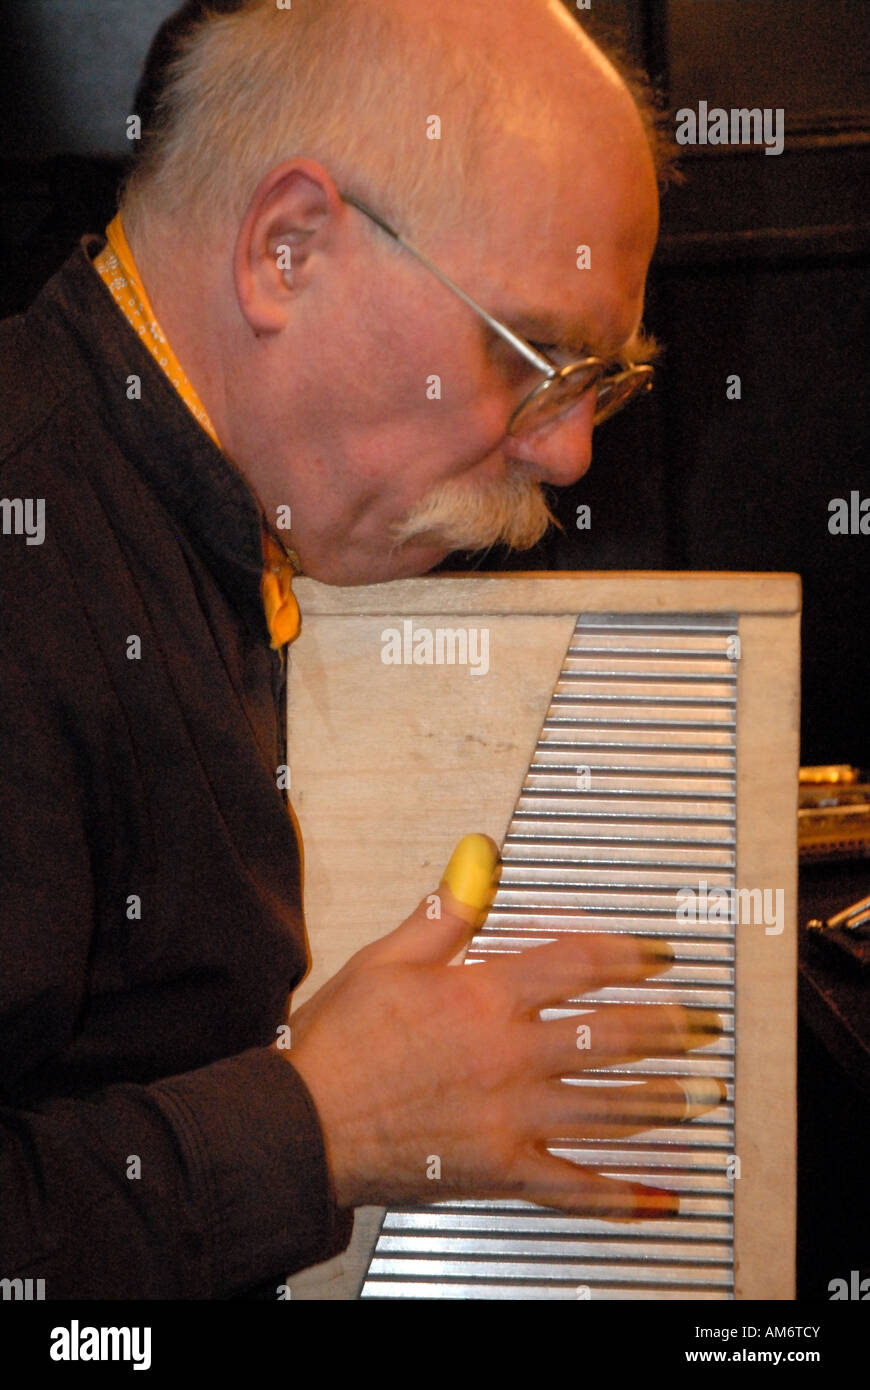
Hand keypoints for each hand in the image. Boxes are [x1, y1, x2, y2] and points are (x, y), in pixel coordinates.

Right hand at [283, 837, 722, 1217]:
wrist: (301, 1125)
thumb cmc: (339, 1044)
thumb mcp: (389, 958)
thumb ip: (447, 910)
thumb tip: (480, 856)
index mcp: (486, 997)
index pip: (579, 964)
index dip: (629, 956)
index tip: (660, 958)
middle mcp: (511, 1055)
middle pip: (612, 1037)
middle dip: (669, 1030)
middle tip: (704, 1027)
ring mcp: (511, 1116)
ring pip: (609, 1109)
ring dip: (665, 1101)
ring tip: (701, 1094)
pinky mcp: (500, 1168)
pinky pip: (573, 1186)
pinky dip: (620, 1194)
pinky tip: (655, 1196)